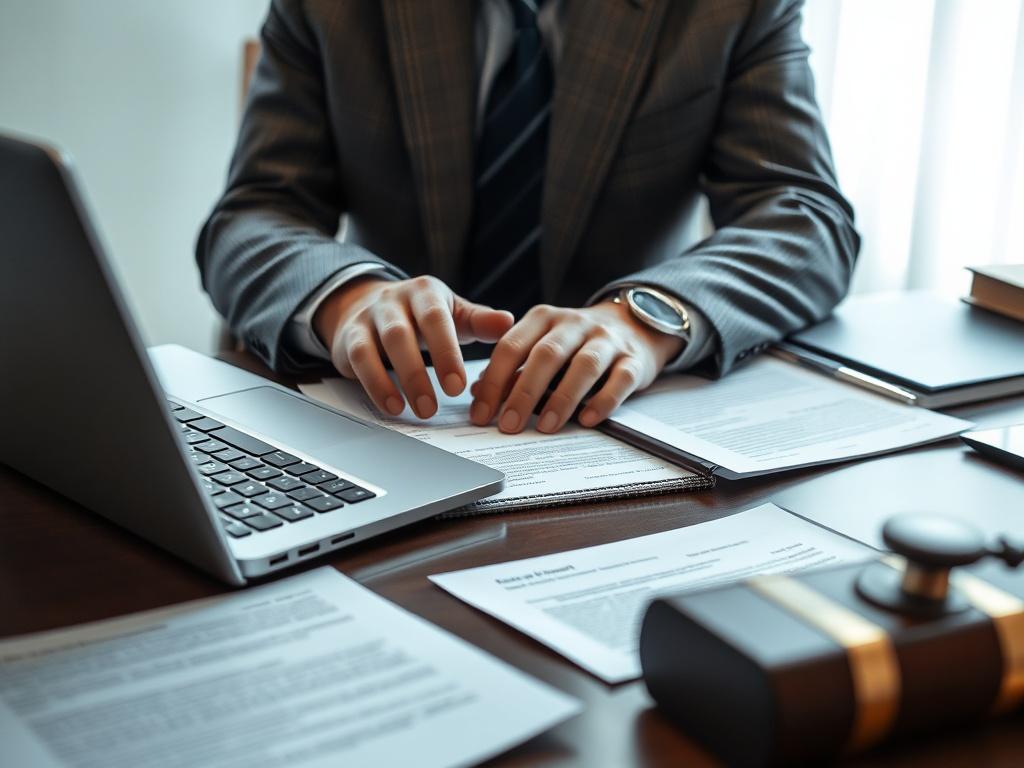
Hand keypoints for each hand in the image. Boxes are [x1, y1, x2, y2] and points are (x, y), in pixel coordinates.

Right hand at [314, 275, 513, 417]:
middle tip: (435, 408)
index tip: (458, 387)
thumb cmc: (421, 315)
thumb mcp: (453, 314)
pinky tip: (392, 406)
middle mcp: (394, 300)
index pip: (436, 319)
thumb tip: (508, 322)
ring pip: (379, 346)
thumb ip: (480, 321)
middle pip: (402, 334)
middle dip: (419, 373)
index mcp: (426, 293)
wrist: (368, 303)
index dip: (446, 353)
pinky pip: (359, 360)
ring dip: (398, 381)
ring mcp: (369, 317)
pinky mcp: (349, 336)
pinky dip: (375, 384)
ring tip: (419, 411)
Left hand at [469, 300, 683, 433]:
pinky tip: (587, 420)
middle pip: (546, 355)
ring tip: (545, 427)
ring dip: (562, 398)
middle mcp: (575, 324)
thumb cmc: (577, 343)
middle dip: (524, 392)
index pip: (512, 346)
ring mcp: (607, 340)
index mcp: (544, 318)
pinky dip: (603, 401)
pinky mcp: (634, 359)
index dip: (493, 381)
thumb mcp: (542, 346)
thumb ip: (513, 369)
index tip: (481, 414)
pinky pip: (620, 379)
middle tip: (508, 425)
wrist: (634, 324)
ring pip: (584, 365)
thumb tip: (479, 395)